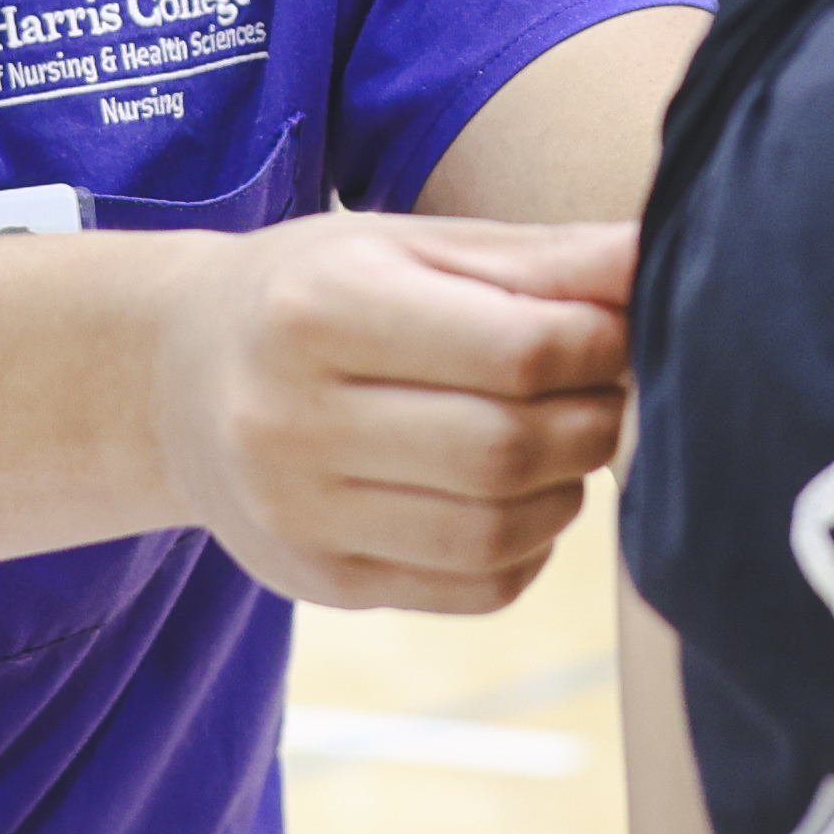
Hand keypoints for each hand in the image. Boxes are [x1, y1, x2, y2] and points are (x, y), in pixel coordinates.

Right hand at [155, 210, 634, 610]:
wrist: (177, 378)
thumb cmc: (320, 292)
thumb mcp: (411, 246)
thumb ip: (539, 259)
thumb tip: (656, 256)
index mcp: (316, 309)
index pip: (516, 348)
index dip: (601, 345)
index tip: (618, 330)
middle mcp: (288, 419)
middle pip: (508, 448)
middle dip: (593, 420)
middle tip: (608, 391)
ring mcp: (296, 515)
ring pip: (496, 531)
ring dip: (568, 489)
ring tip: (564, 441)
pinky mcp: (318, 582)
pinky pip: (474, 587)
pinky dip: (530, 547)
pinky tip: (518, 498)